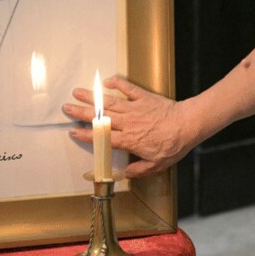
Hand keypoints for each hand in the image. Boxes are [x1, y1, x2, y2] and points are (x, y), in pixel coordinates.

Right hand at [63, 75, 191, 178]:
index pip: (102, 137)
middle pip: (100, 117)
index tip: (73, 131)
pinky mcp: (143, 97)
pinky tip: (107, 81)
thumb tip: (123, 174)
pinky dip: (117, 84)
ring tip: (77, 92)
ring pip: (109, 102)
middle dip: (81, 112)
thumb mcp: (156, 165)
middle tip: (67, 108)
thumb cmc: (173, 145)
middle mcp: (128, 123)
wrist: (188, 125)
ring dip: (92, 97)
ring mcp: (135, 108)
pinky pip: (128, 89)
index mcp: (129, 140)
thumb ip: (138, 170)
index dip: (86, 134)